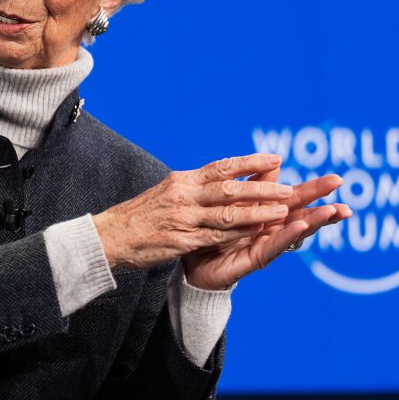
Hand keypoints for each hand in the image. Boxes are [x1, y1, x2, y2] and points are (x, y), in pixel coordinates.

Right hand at [93, 153, 293, 270]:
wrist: (109, 236)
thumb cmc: (138, 216)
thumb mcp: (165, 192)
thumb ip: (191, 187)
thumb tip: (215, 178)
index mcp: (182, 180)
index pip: (221, 167)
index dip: (250, 163)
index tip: (275, 158)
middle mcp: (183, 195)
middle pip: (229, 188)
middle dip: (262, 188)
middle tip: (289, 187)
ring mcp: (183, 218)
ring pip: (227, 212)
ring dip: (257, 211)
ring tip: (282, 210)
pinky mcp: (180, 240)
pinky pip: (215, 236)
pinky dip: (237, 234)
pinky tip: (256, 234)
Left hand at [180, 167, 352, 289]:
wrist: (192, 262)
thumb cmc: (213, 230)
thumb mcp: (233, 203)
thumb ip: (254, 185)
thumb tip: (274, 163)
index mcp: (266, 212)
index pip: (295, 198)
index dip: (315, 190)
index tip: (338, 180)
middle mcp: (271, 228)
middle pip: (302, 213)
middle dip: (325, 203)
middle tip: (347, 198)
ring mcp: (266, 244)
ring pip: (295, 231)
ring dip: (315, 220)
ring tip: (333, 210)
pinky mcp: (256, 259)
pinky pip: (274, 246)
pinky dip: (289, 235)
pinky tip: (302, 227)